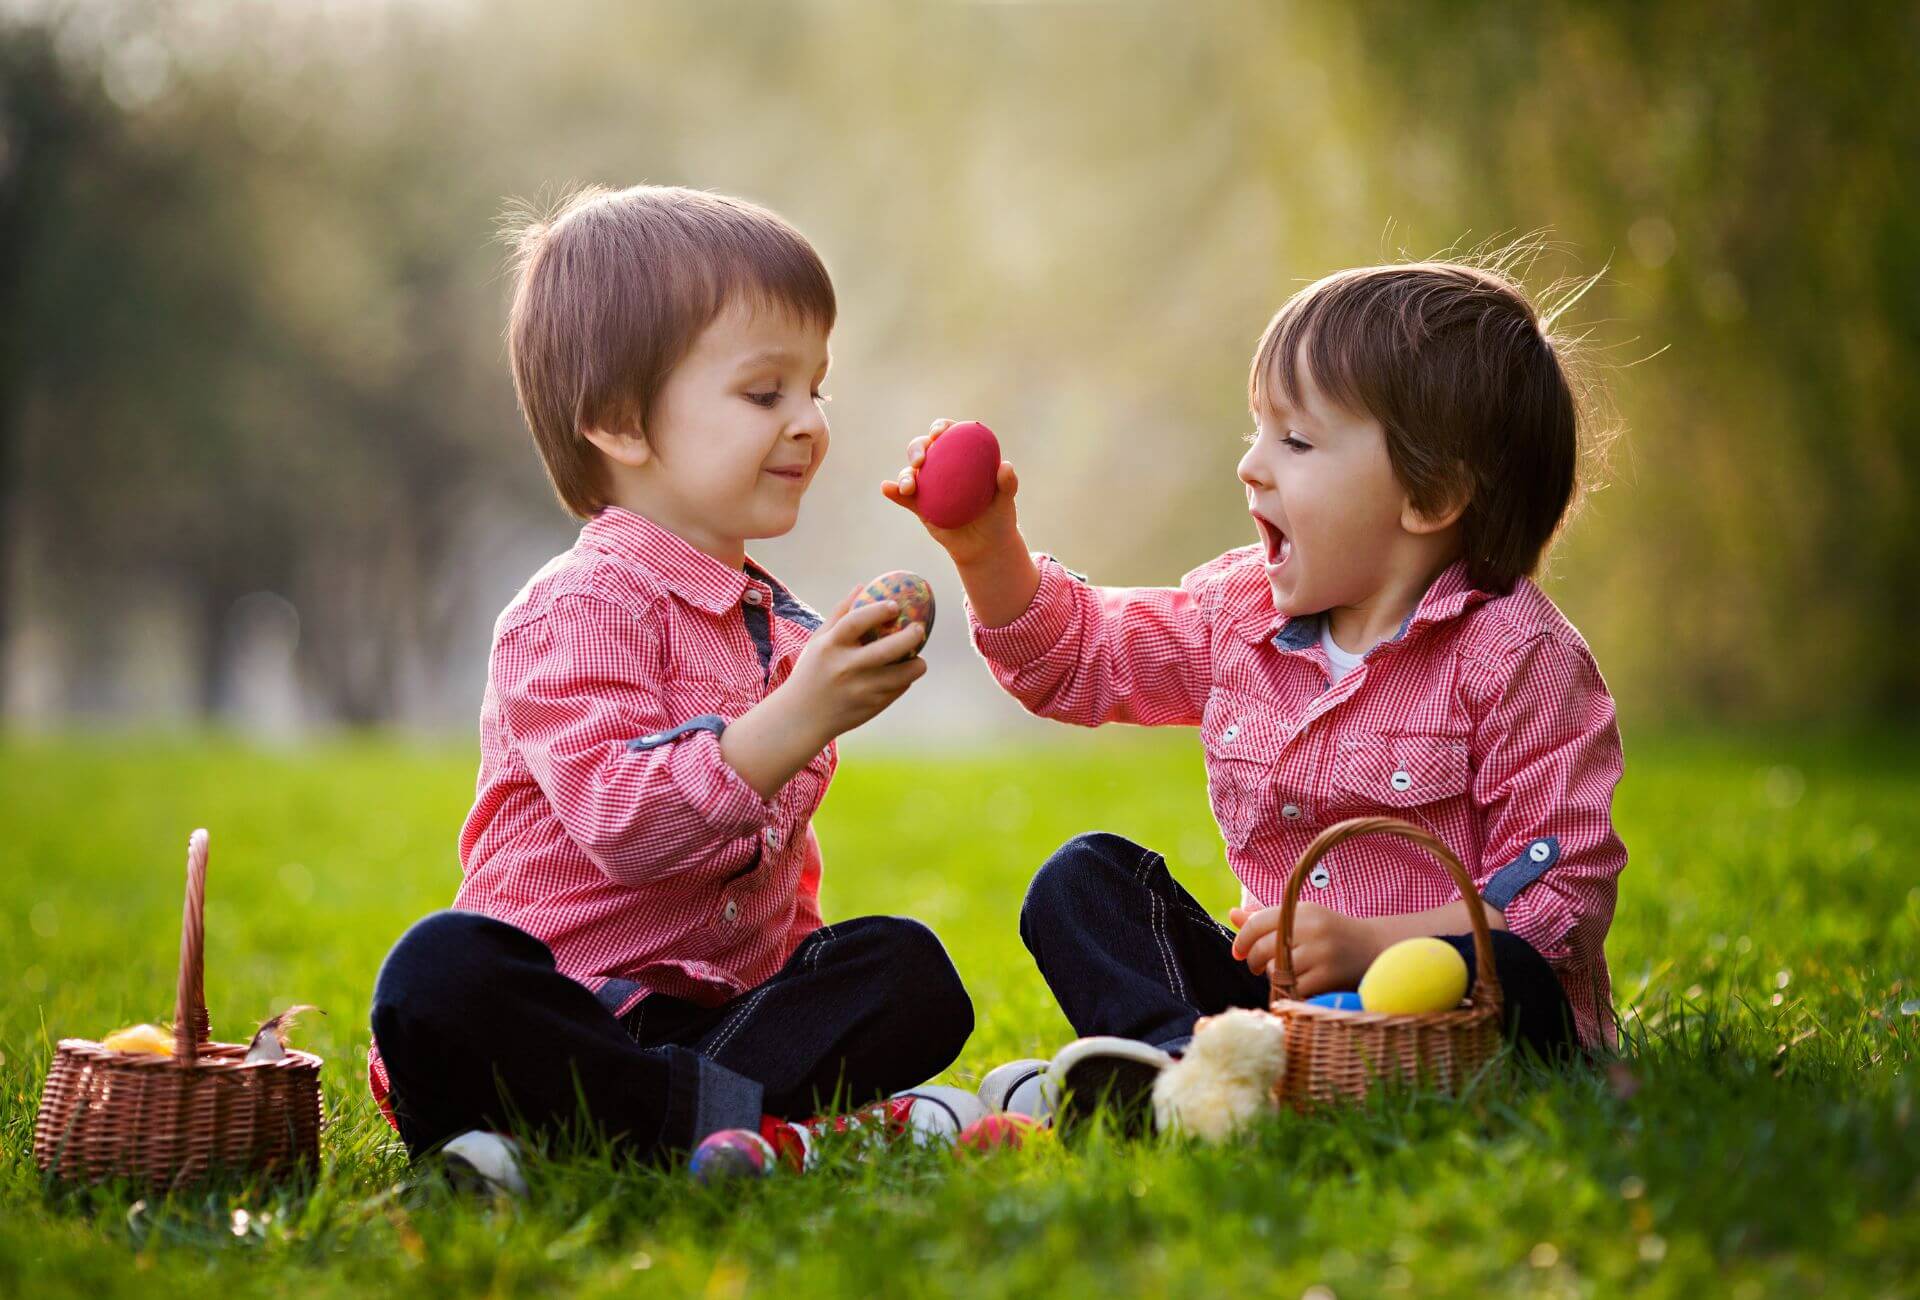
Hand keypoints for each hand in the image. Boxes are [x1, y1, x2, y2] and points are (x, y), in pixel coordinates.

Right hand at [780, 587, 928, 741]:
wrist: (800, 719)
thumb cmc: (811, 673)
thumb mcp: (818, 642)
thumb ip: (839, 614)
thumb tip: (862, 586)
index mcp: (830, 647)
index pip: (856, 621)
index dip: (878, 610)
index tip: (894, 605)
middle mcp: (846, 668)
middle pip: (888, 649)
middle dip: (910, 637)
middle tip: (919, 629)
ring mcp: (860, 689)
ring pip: (902, 674)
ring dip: (917, 664)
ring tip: (918, 658)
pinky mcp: (871, 707)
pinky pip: (898, 689)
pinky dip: (904, 681)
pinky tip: (901, 675)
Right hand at [881, 418, 1022, 566]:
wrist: (985, 546)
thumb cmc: (998, 517)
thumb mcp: (1006, 502)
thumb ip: (1007, 484)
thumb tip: (1005, 466)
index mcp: (962, 456)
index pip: (950, 434)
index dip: (941, 427)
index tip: (939, 433)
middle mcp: (942, 466)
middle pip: (923, 448)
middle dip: (917, 448)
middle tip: (920, 461)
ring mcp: (928, 485)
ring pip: (910, 472)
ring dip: (905, 475)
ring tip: (909, 487)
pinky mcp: (918, 505)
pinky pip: (903, 497)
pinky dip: (893, 491)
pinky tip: (886, 488)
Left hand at [1228, 901, 1383, 997]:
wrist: (1375, 949)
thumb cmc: (1331, 934)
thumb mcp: (1302, 920)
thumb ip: (1266, 918)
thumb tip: (1232, 914)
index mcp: (1302, 910)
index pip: (1256, 923)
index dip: (1241, 940)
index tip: (1239, 952)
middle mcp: (1311, 928)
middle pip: (1262, 949)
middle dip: (1254, 961)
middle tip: (1258, 967)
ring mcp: (1321, 953)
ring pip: (1276, 971)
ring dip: (1275, 977)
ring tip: (1287, 974)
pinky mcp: (1329, 976)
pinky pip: (1293, 989)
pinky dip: (1291, 992)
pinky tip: (1298, 988)